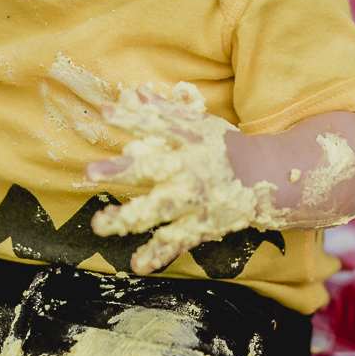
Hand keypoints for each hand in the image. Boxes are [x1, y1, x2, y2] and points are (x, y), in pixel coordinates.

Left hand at [87, 83, 282, 274]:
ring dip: (128, 217)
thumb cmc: (223, 147)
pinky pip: (177, 241)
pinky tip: (137, 264)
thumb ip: (165, 111)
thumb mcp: (198, 123)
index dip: (130, 118)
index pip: (156, 125)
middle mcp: (190, 168)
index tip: (104, 112)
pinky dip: (159, 254)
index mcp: (189, 139)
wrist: (266, 177)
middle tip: (89, 172)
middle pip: (152, 168)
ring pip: (159, 209)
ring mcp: (195, 199)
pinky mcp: (201, 225)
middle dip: (120, 171)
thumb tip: (135, 91)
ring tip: (100, 224)